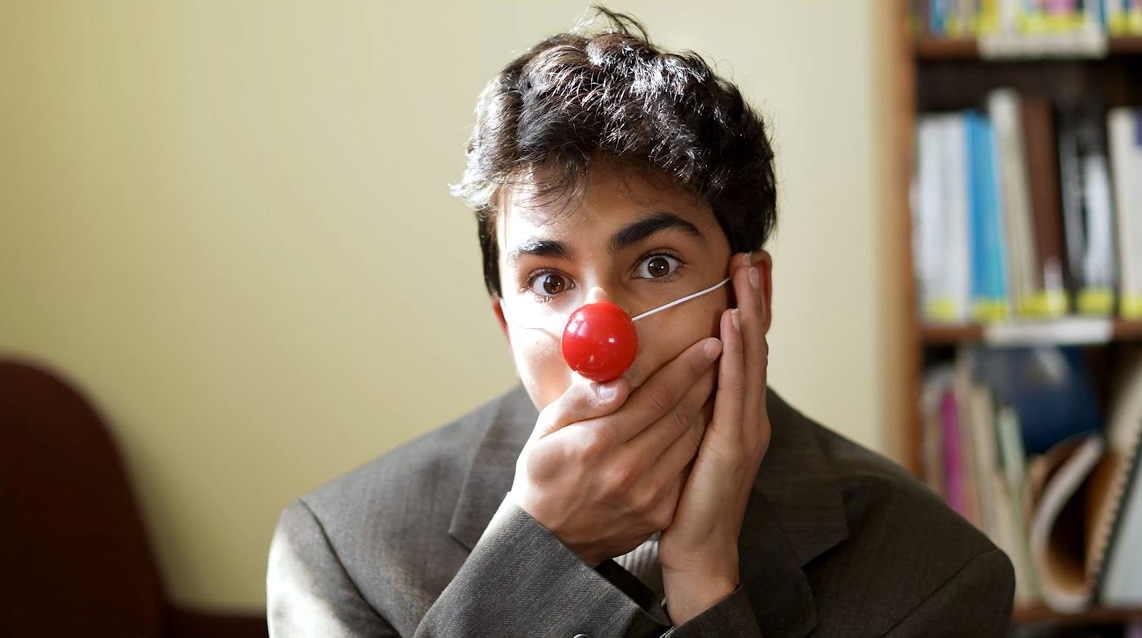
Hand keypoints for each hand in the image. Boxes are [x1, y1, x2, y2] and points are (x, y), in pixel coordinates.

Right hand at [511, 334, 722, 566]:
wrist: (549, 542)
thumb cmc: (543, 476)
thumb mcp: (544, 432)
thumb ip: (579, 403)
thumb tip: (617, 383)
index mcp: (597, 443)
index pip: (655, 396)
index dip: (686, 367)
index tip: (708, 344)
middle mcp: (628, 469)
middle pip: (680, 414)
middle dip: (705, 379)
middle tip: (723, 351)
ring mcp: (648, 494)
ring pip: (690, 439)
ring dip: (708, 407)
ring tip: (719, 378)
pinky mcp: (660, 512)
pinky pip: (687, 467)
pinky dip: (699, 440)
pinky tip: (704, 420)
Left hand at [658, 251, 771, 624]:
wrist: (697, 552)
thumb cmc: (685, 499)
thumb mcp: (686, 442)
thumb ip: (687, 407)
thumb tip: (675, 372)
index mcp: (737, 413)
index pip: (745, 349)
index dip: (749, 308)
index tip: (746, 269)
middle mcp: (749, 415)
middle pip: (756, 345)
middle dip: (756, 298)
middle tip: (754, 255)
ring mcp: (746, 429)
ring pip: (750, 359)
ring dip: (750, 312)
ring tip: (748, 273)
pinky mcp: (733, 446)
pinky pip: (734, 391)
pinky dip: (734, 354)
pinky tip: (731, 324)